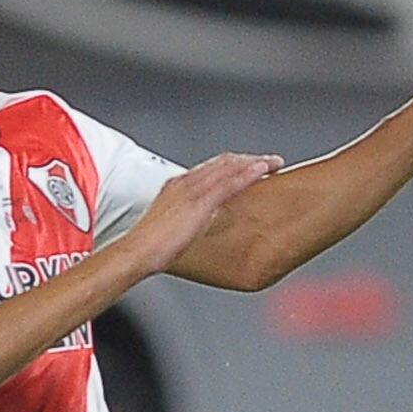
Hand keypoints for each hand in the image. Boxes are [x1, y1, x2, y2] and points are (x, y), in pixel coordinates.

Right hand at [123, 153, 282, 274]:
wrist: (138, 251)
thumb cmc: (152, 245)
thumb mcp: (173, 225)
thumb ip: (188, 218)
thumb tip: (200, 223)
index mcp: (178, 186)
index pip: (211, 168)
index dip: (234, 165)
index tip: (250, 166)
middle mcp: (186, 182)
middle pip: (223, 163)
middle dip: (248, 159)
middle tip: (270, 161)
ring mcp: (193, 190)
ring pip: (229, 168)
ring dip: (254, 163)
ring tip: (274, 163)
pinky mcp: (200, 202)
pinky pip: (229, 183)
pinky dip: (248, 174)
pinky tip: (263, 171)